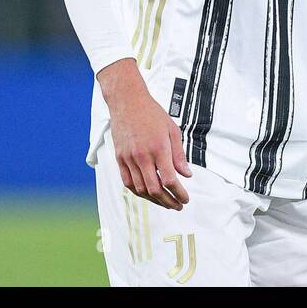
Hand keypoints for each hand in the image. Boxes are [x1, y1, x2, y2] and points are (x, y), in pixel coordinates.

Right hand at [98, 58, 192, 210]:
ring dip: (154, 199)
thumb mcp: (172, 130)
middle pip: (155, 189)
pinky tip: (148, 194)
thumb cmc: (152, 114)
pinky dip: (138, 192)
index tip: (186, 198)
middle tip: (178, 205)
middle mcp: (143, 156)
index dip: (179, 193)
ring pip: (141, 189)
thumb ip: (179, 155)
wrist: (127, 102)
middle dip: (168, 201)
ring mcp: (129, 158)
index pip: (170, 180)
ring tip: (165, 202)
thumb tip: (187, 174)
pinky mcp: (119, 158)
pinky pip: (128, 182)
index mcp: (159, 148)